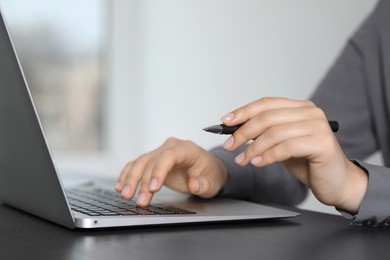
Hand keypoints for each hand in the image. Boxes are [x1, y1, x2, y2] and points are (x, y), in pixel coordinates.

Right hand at [115, 138, 228, 206]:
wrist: (208, 170)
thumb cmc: (210, 174)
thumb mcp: (212, 182)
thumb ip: (204, 184)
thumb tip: (194, 184)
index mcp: (186, 149)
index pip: (169, 156)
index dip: (159, 171)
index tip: (154, 188)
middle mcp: (171, 147)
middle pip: (152, 161)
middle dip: (144, 182)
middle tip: (141, 201)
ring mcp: (160, 152)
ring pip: (141, 162)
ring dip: (131, 179)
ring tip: (126, 195)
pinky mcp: (153, 160)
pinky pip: (137, 165)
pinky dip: (127, 175)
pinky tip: (121, 186)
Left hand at [221, 97, 367, 213]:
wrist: (337, 182)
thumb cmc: (309, 162)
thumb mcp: (281, 144)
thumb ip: (264, 133)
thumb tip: (236, 130)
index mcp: (300, 108)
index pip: (266, 103)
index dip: (243, 111)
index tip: (225, 122)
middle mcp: (310, 112)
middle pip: (267, 117)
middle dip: (243, 132)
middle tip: (229, 145)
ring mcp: (318, 126)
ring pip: (274, 132)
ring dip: (252, 148)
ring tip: (242, 160)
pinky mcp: (322, 143)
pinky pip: (285, 147)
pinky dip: (266, 156)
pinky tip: (257, 162)